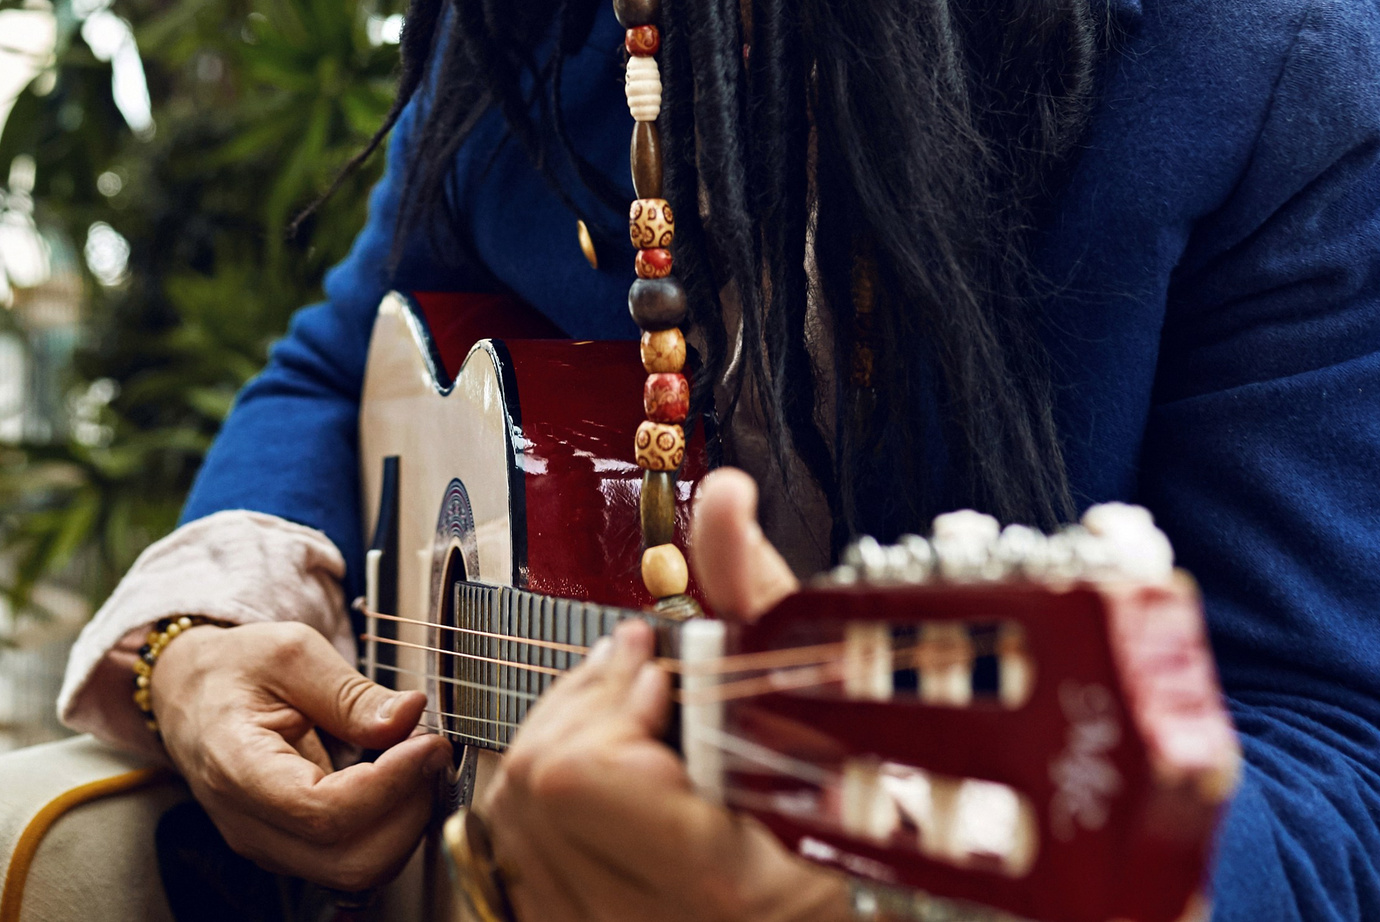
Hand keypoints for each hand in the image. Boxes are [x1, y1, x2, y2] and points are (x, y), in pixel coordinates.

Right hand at [148, 618, 450, 889]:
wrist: (189, 693)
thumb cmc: (232, 670)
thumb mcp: (290, 653)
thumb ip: (350, 692)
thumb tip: (409, 714)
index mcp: (236, 767)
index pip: (324, 810)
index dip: (389, 784)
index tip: (428, 744)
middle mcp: (248, 823)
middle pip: (349, 861)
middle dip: (407, 813)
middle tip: (430, 753)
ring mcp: (267, 845)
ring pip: (356, 870)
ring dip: (402, 823)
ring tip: (415, 763)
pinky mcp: (287, 849)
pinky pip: (349, 859)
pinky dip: (386, 827)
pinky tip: (394, 781)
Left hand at [472, 470, 846, 921]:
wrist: (867, 895)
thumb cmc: (858, 806)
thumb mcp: (820, 696)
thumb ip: (758, 595)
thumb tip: (725, 500)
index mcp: (712, 877)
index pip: (577, 775)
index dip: (611, 706)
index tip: (662, 679)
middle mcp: (649, 920)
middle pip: (531, 784)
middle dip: (583, 707)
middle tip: (643, 677)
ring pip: (512, 813)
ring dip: (564, 742)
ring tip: (634, 719)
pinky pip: (518, 850)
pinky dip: (550, 798)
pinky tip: (612, 772)